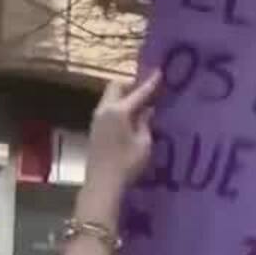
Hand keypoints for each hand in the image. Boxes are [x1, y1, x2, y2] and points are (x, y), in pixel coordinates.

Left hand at [85, 72, 160, 196]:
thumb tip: (148, 110)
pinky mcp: (95, 128)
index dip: (150, 82)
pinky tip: (131, 115)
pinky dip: (120, 105)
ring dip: (125, 95)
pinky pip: (108, 108)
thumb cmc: (127, 164)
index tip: (160, 72)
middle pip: (116, 86)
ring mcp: (97, 119)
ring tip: (142, 101)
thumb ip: (145, 122)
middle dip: (132, 84)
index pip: (138, 92)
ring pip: (111, 97)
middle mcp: (104, 110)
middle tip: (148, 87)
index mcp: (118, 111)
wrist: (102, 183)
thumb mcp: (144, 143)